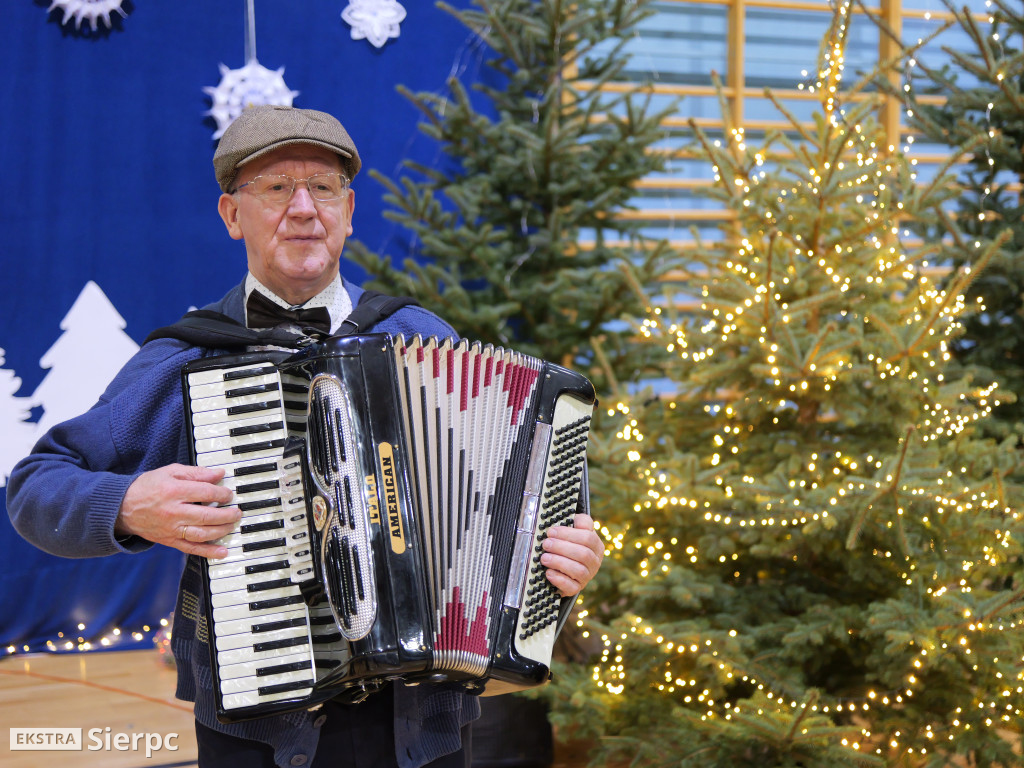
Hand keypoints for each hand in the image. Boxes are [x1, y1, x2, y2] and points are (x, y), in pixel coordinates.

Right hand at [115, 464, 240, 557]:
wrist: (122, 508)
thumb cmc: (147, 487)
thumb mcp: (170, 472)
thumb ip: (195, 473)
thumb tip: (218, 473)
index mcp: (174, 492)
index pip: (206, 493)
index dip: (222, 494)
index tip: (229, 494)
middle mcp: (174, 512)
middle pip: (207, 516)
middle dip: (227, 514)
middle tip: (237, 511)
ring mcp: (172, 529)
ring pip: (202, 533)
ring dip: (222, 530)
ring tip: (232, 524)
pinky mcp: (169, 541)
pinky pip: (191, 548)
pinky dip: (208, 552)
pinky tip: (222, 552)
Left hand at [541, 513, 604, 595]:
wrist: (567, 568)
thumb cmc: (570, 544)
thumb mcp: (576, 530)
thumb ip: (579, 522)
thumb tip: (574, 518)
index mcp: (596, 545)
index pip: (588, 538)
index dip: (568, 534)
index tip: (551, 531)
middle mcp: (594, 562)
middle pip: (583, 554)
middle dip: (561, 548)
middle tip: (546, 544)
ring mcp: (587, 577)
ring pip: (578, 571)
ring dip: (559, 562)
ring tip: (544, 558)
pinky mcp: (576, 588)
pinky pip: (571, 587)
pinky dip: (559, 580)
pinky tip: (548, 573)